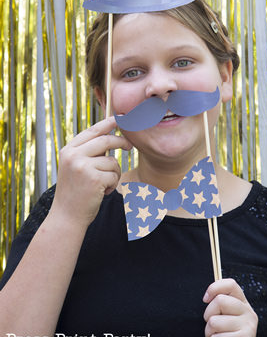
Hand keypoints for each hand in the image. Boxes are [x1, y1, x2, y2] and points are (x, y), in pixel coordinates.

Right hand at [53, 116, 132, 230]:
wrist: (66, 218)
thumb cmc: (75, 192)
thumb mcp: (74, 167)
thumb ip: (87, 151)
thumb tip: (110, 135)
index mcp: (68, 150)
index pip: (92, 130)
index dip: (108, 123)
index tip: (120, 118)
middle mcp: (73, 156)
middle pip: (106, 140)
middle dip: (121, 142)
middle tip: (130, 147)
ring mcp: (83, 167)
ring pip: (112, 160)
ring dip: (114, 173)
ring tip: (103, 185)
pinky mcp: (94, 179)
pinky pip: (114, 174)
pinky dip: (112, 184)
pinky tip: (102, 193)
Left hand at [203, 279, 257, 336]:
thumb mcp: (226, 320)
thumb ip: (222, 306)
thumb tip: (209, 294)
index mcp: (244, 305)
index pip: (231, 285)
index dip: (214, 288)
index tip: (205, 298)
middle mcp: (248, 313)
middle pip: (219, 300)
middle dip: (208, 315)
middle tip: (212, 327)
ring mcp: (247, 327)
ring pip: (214, 322)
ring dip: (209, 334)